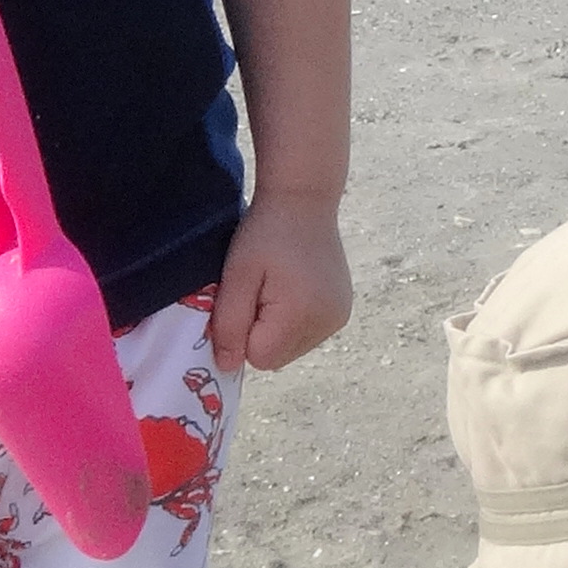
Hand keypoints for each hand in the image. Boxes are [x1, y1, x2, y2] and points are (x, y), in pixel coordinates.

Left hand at [213, 191, 351, 369]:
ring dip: (276, 328)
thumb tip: (226, 367)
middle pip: (276, 357)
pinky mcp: (342, 311)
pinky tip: (293, 288)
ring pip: (291, 348)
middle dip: (260, 332)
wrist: (303, 199)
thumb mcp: (237, 276)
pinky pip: (306, 334)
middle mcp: (327, 324)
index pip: (259, 358)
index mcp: (301, 316)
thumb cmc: (264, 233)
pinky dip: (293, 320)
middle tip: (260, 289)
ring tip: (277, 286)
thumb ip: (229, 324)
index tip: (247, 296)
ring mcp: (338, 318)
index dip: (243, 332)